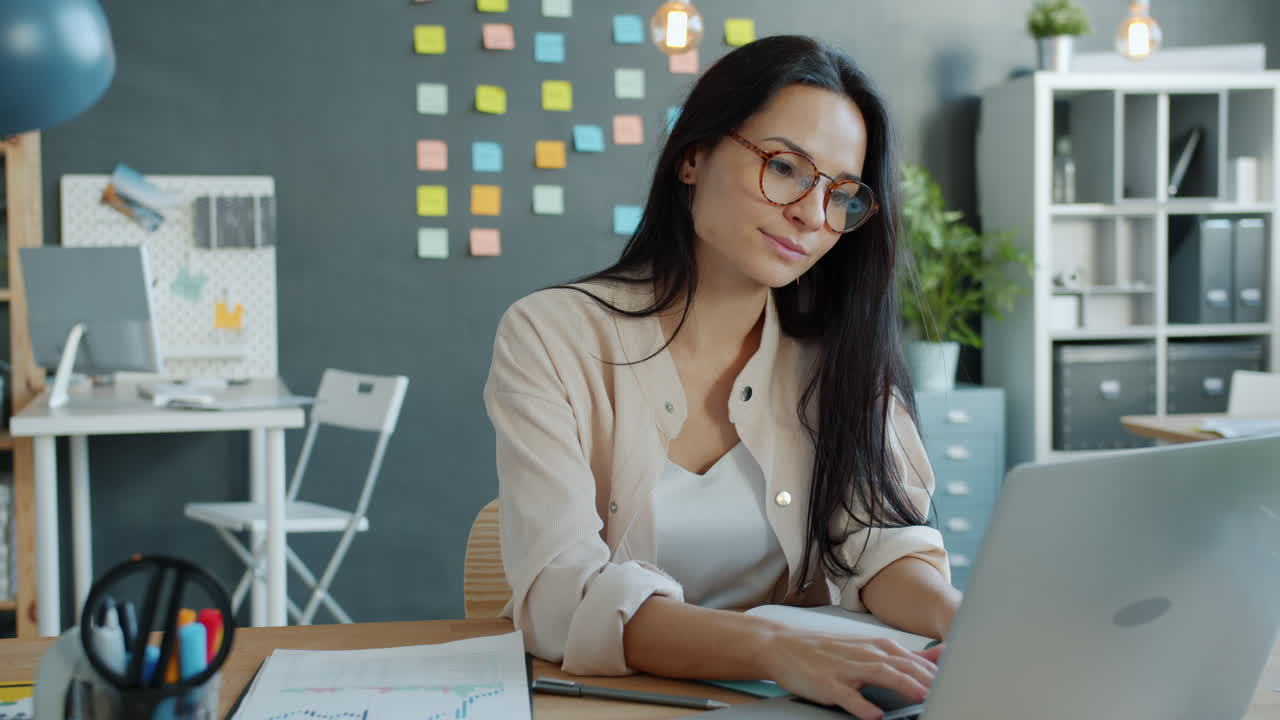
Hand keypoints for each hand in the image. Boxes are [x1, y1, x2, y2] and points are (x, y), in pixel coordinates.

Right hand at [759, 630, 941, 718]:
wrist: (783, 645)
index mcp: (879, 646)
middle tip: (951, 693)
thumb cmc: (829, 651)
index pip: (916, 661)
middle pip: (903, 665)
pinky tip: (874, 715)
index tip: (961, 685)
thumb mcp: (869, 648)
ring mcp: (846, 668)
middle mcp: (865, 653)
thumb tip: (943, 655)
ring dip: (902, 685)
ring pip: (880, 674)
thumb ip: (907, 656)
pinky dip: (861, 705)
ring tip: (922, 697)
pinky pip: (847, 695)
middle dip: (928, 680)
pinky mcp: (827, 683)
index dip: (939, 675)